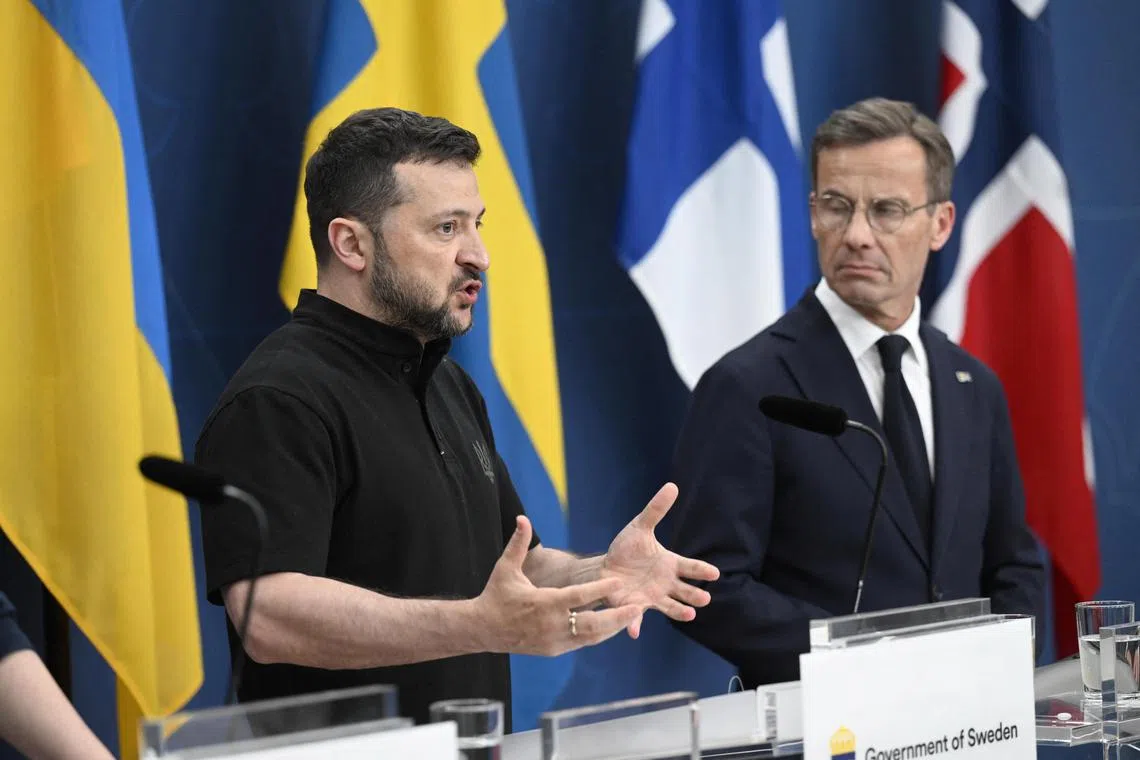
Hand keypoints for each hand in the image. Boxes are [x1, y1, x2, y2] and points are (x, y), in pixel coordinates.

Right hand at [474, 516, 642, 655]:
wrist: (483, 629)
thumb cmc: (497, 595)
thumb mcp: (505, 568)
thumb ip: (518, 543)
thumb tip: (523, 517)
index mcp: (543, 603)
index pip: (577, 597)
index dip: (599, 590)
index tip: (617, 582)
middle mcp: (551, 625)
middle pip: (591, 623)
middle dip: (616, 616)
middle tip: (636, 607)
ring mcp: (554, 640)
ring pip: (590, 637)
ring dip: (611, 627)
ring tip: (631, 615)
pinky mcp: (554, 650)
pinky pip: (581, 642)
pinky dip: (598, 635)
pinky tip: (612, 626)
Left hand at [601, 482, 719, 637]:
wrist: (606, 567)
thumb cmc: (627, 548)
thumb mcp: (640, 527)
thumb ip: (656, 510)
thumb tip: (672, 486)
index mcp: (670, 564)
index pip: (691, 567)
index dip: (702, 570)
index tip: (715, 573)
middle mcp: (666, 583)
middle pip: (685, 590)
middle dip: (695, 595)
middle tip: (704, 599)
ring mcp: (653, 596)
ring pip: (670, 606)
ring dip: (679, 611)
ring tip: (689, 615)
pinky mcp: (636, 606)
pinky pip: (638, 617)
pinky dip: (636, 624)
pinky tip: (634, 632)